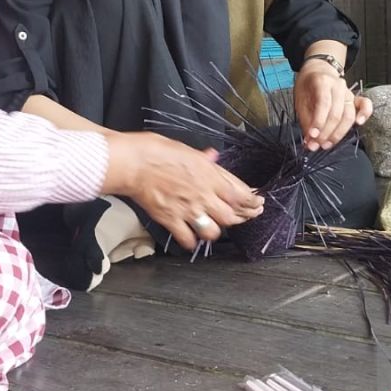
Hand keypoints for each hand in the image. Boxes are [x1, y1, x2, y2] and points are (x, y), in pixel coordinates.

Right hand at [100, 132, 262, 249]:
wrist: (132, 163)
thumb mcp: (185, 149)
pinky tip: (192, 237)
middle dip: (241, 218)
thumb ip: (202, 158)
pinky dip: (192, 241)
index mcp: (209, 175)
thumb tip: (212, 157)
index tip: (257, 204)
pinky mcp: (171, 221)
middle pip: (231, 216)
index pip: (240, 194)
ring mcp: (188, 210)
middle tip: (243, 217)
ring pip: (213, 231)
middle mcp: (203, 194)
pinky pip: (189, 239)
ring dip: (215, 231)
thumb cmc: (154, 151)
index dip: (253, 202)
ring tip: (214, 227)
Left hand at [294, 61, 369, 151]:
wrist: (318, 72)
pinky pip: (365, 105)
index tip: (312, 136)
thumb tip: (310, 139)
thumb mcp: (300, 100)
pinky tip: (359, 123)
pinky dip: (365, 114)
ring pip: (349, 115)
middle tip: (316, 145)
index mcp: (322, 82)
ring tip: (327, 144)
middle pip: (337, 113)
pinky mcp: (355, 99)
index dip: (318, 122)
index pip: (323, 104)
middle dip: (326, 133)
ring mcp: (348, 92)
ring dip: (338, 133)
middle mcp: (338, 86)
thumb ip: (306, 120)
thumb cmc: (308, 86)